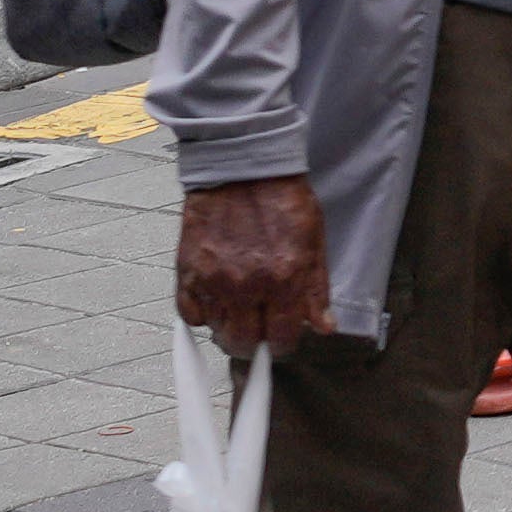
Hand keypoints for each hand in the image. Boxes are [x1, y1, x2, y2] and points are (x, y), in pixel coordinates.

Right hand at [174, 174, 327, 345]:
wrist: (244, 167)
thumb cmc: (281, 197)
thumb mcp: (314, 242)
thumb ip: (317, 290)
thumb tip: (323, 326)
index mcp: (284, 279)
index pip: (282, 340)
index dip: (282, 344)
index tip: (280, 339)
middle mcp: (247, 285)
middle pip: (243, 344)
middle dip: (253, 344)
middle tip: (257, 330)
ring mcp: (214, 280)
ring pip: (216, 332)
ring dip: (228, 328)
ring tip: (237, 311)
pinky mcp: (188, 270)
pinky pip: (189, 314)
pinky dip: (200, 313)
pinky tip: (214, 300)